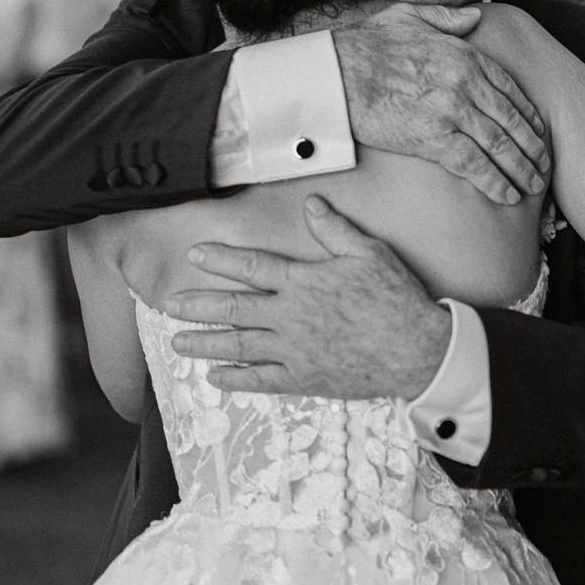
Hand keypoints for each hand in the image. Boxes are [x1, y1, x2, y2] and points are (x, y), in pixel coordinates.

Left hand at [166, 196, 453, 398]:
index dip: (221, 260)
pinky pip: (260, 381)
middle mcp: (290, 317)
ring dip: (205, 344)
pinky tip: (215, 378)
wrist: (415, 350)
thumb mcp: (369, 253)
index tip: (195, 255)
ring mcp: (293, 351)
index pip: (252, 267)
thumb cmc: (395, 299)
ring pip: (238, 346)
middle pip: (234, 310)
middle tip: (168, 305)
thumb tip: (311, 204)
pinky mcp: (303, 378)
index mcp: (304, 282)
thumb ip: (334, 230)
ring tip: (177, 343)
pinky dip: (235, 380)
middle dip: (198, 307)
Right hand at [334, 3, 550, 206]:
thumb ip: (447, 18)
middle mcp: (465, 83)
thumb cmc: (367, 45)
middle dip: (533, 146)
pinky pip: (474, 164)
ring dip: (521, 168)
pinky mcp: (432, 138)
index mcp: (465, 55)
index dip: (527, 114)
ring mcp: (451, 111)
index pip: (509, 89)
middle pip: (511, 120)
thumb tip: (475, 17)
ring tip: (533, 185)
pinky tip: (507, 195)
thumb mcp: (409, 16)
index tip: (539, 131)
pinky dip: (494, 181)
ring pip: (499, 145)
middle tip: (545, 164)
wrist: (336, 73)